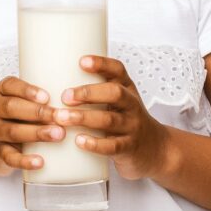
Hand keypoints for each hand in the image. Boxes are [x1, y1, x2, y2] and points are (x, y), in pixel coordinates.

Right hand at [0, 75, 67, 176]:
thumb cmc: (9, 118)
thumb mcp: (16, 101)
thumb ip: (37, 98)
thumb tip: (74, 96)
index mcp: (1, 93)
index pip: (10, 86)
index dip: (27, 90)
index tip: (46, 96)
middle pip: (12, 108)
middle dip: (38, 112)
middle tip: (60, 116)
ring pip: (13, 131)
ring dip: (37, 133)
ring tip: (58, 134)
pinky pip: (10, 157)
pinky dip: (25, 160)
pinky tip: (40, 161)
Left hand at [58, 55, 169, 180]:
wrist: (155, 149)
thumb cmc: (126, 120)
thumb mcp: (119, 101)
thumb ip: (96, 90)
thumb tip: (55, 75)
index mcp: (127, 89)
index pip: (118, 70)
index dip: (101, 64)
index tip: (81, 61)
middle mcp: (131, 105)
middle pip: (114, 93)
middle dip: (88, 93)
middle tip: (65, 96)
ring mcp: (132, 127)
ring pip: (110, 120)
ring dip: (84, 118)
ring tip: (62, 118)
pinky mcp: (128, 148)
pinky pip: (112, 146)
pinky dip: (95, 144)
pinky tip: (78, 141)